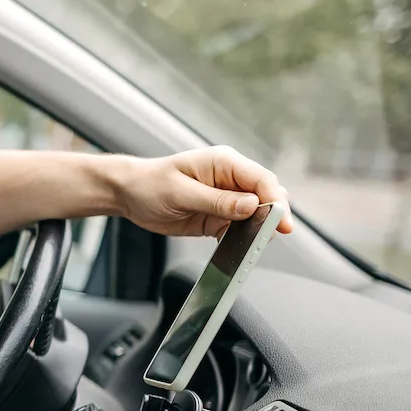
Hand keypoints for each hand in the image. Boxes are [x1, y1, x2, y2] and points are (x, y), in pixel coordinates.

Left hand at [114, 146, 294, 237]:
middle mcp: (229, 179)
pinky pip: (238, 229)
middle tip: (268, 237)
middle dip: (271, 216)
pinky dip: (241, 239)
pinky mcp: (217, 217)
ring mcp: (225, 199)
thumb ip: (216, 201)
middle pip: (265, 197)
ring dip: (257, 230)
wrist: (128, 195)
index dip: (276, 200)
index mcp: (224, 162)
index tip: (281, 222)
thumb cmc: (149, 184)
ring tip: (253, 245)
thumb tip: (250, 205)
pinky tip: (237, 247)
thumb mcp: (181, 193)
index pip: (261, 179)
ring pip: (255, 216)